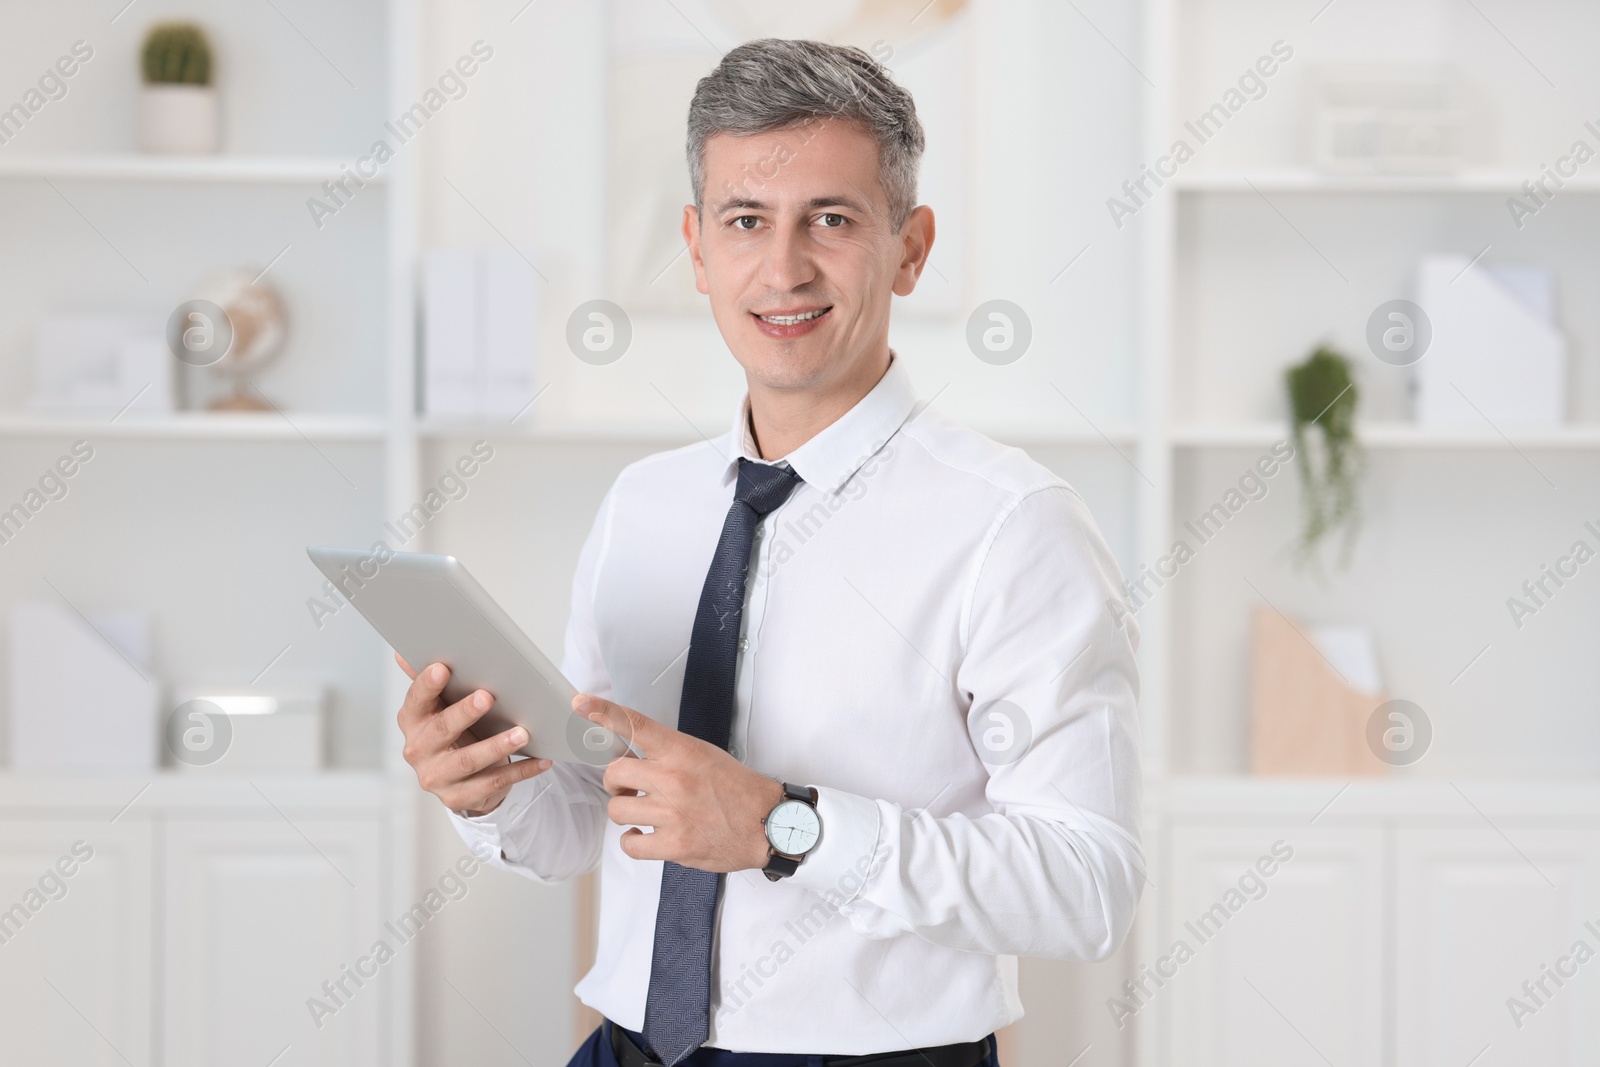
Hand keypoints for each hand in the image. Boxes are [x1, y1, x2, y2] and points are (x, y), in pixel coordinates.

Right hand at [395, 654, 552, 815]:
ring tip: (522, 733)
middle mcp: (419, 751)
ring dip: (497, 746)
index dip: (427, 685)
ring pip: (468, 761)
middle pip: (442, 731)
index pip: (415, 701)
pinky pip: (493, 783)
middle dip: (465, 713)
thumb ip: (429, 683)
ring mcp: (437, 777)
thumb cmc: (452, 732)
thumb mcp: (440, 707)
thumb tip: (403, 654)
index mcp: (412, 722)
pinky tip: (541, 760)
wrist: (458, 779)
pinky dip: (520, 771)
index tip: (443, 668)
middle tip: (488, 696)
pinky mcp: (458, 797)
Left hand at [575, 694, 783, 872]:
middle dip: (618, 781)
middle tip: (631, 787)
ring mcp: (672, 813)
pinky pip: (630, 844)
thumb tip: (634, 755)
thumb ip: (669, 753)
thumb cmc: (738, 789)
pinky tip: (644, 836)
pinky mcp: (674, 845)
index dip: (604, 711)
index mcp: (682, 751)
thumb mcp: (705, 755)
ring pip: (617, 809)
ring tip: (645, 813)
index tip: (581, 703)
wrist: (768, 823)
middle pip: (615, 772)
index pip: (636, 725)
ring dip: (627, 811)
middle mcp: (673, 779)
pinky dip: (632, 841)